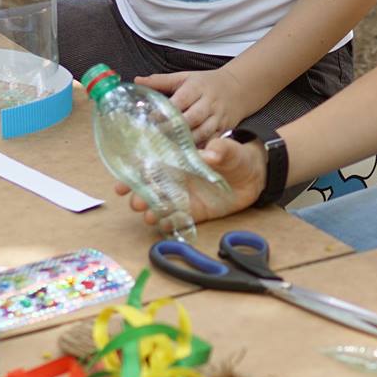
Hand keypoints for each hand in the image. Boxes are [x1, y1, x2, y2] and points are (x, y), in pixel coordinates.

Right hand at [115, 134, 263, 227]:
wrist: (254, 176)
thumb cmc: (237, 156)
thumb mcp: (230, 149)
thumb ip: (219, 150)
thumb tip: (209, 154)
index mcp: (178, 160)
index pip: (151, 166)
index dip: (134, 174)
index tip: (122, 182)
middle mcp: (176, 179)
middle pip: (151, 188)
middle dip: (140, 196)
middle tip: (136, 202)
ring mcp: (184, 196)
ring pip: (161, 205)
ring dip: (152, 211)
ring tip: (149, 216)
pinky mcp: (195, 212)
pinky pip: (178, 219)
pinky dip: (170, 224)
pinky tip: (164, 227)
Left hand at [140, 68, 248, 146]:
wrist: (237, 88)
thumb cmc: (205, 83)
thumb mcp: (184, 77)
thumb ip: (161, 81)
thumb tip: (137, 81)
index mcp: (196, 87)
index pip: (180, 101)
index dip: (166, 112)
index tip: (150, 121)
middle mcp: (208, 103)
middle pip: (192, 118)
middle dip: (174, 129)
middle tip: (155, 140)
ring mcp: (217, 118)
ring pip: (202, 132)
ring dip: (186, 143)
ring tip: (168, 151)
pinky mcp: (223, 130)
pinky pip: (211, 142)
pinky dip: (200, 150)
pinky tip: (186, 157)